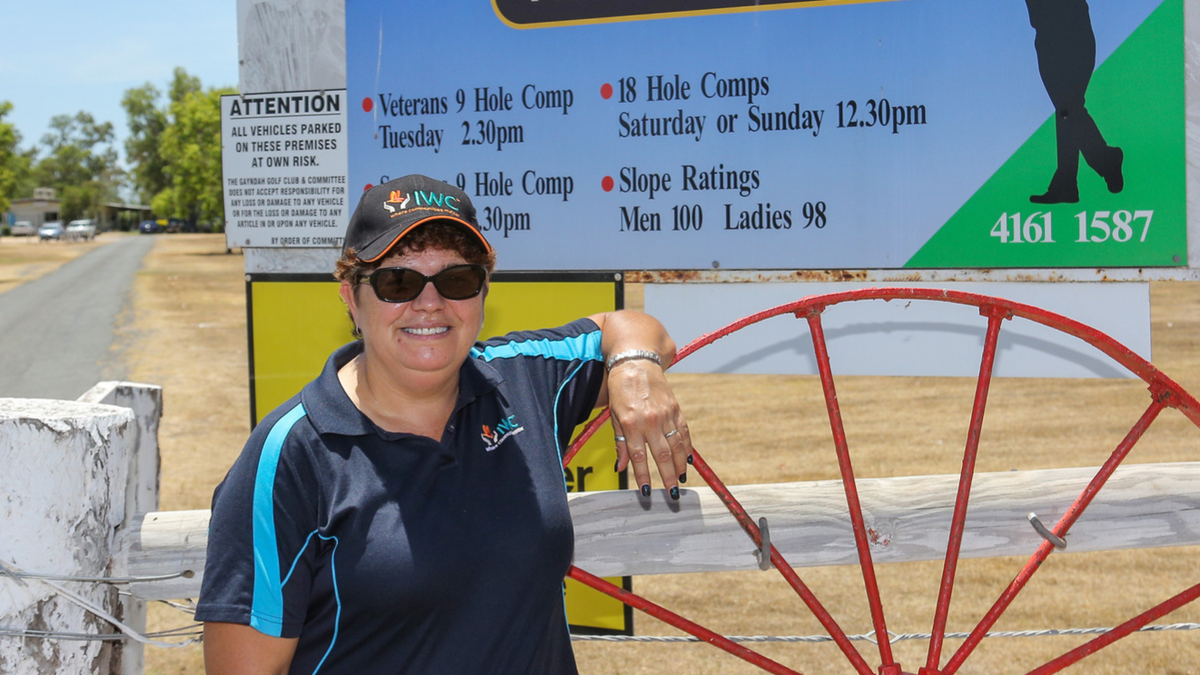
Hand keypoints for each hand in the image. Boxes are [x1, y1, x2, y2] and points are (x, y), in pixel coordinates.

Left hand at [606, 359, 693, 499]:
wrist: (635, 361)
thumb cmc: (620, 390)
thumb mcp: (614, 416)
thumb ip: (620, 443)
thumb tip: (621, 467)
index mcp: (631, 423)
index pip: (638, 457)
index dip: (643, 476)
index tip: (646, 492)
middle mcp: (649, 420)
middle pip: (661, 454)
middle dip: (667, 476)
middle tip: (672, 493)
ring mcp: (665, 414)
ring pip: (676, 445)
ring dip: (680, 465)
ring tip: (682, 480)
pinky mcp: (675, 408)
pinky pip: (683, 431)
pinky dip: (687, 447)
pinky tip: (688, 460)